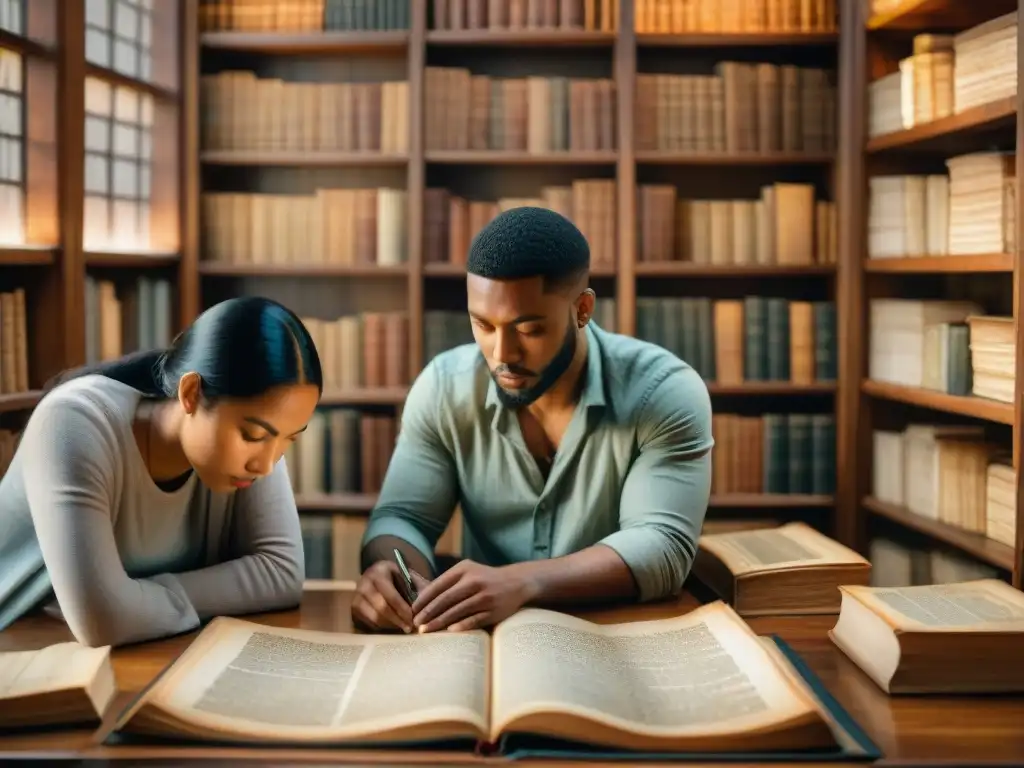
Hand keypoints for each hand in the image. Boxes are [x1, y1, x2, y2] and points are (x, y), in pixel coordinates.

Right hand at [352, 560, 429, 632]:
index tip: (413, 620)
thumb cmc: (400, 578)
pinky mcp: (354, 607)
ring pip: (374, 617)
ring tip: (403, 627)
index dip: (403, 609)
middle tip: (409, 628)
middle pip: (381, 608)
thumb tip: (426, 608)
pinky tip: (393, 625)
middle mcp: (364, 582)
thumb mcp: (410, 578)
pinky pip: (369, 622)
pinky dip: (382, 627)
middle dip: (397, 620)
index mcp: (380, 571)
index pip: (391, 595)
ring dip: (391, 625)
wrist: (381, 575)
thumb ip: (419, 590)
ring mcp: (357, 595)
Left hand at [411, 560, 535, 632]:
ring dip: (440, 622)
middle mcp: (474, 581)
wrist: (515, 583)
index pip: (439, 585)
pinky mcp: (494, 610)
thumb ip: (448, 581)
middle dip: (428, 612)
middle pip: (446, 599)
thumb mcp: (467, 571)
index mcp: (464, 570)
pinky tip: (449, 631)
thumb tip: (421, 596)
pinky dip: (461, 625)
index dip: (424, 599)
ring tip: (426, 630)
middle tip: (416, 623)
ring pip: (458, 610)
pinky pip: (474, 619)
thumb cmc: (485, 578)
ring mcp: (485, 596)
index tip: (412, 610)